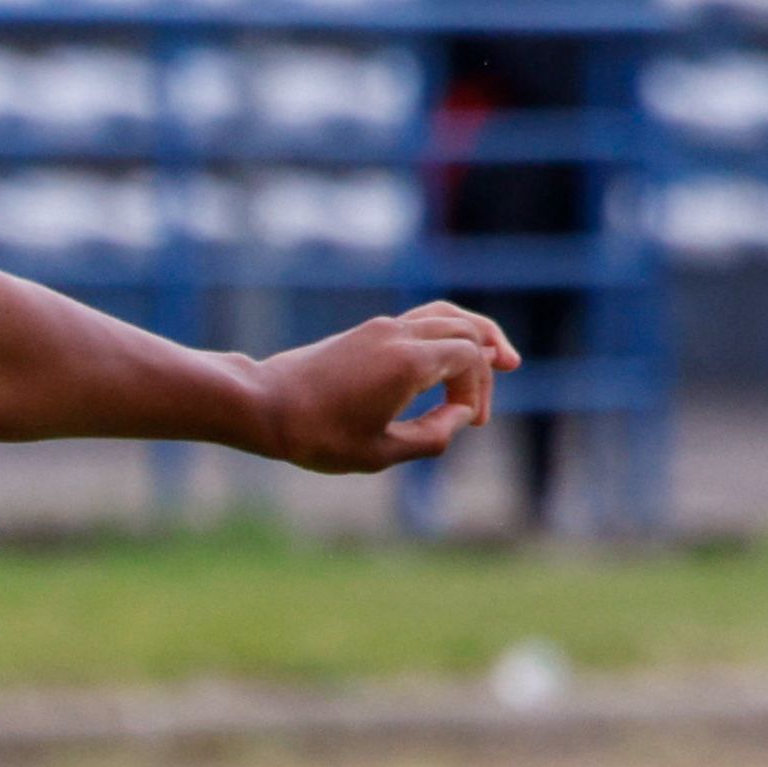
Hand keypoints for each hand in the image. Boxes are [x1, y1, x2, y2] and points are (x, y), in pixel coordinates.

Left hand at [245, 303, 513, 473]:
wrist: (263, 405)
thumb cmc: (317, 435)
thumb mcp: (380, 453)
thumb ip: (431, 436)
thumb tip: (460, 417)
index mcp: (408, 361)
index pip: (470, 359)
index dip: (480, 390)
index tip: (469, 423)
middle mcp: (398, 334)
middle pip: (466, 329)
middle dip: (487, 358)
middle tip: (504, 378)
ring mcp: (381, 328)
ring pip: (445, 314)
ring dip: (473, 333)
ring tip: (496, 351)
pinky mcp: (367, 332)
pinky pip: (421, 319)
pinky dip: (445, 332)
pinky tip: (449, 355)